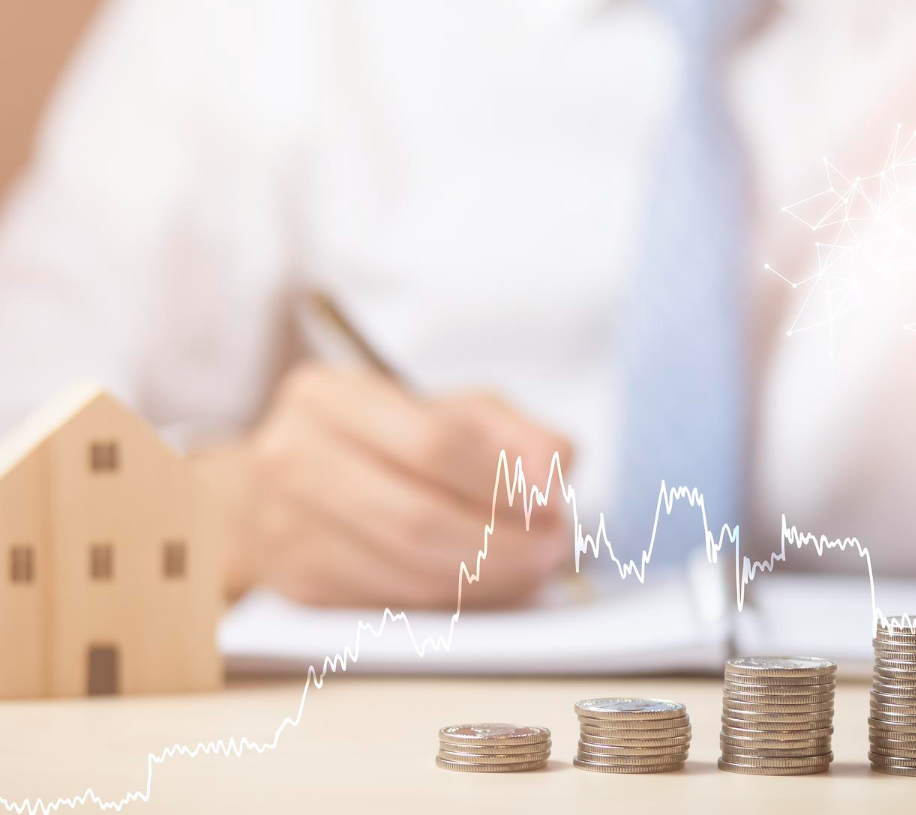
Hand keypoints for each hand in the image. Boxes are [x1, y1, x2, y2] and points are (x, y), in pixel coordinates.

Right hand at [196, 364, 573, 607]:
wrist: (273, 491)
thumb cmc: (381, 443)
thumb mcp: (446, 411)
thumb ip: (510, 431)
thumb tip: (554, 468)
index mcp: (329, 397)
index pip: (432, 443)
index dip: (503, 479)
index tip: (554, 501)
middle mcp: (293, 459)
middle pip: (418, 518)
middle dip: (502, 544)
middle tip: (552, 548)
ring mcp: (286, 528)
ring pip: (408, 572)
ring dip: (488, 580)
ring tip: (530, 567)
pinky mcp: (299, 586)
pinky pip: (395, 605)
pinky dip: (455, 602)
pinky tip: (488, 586)